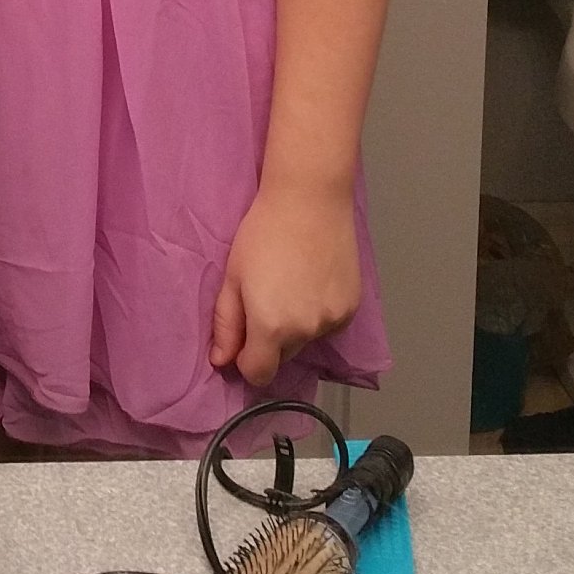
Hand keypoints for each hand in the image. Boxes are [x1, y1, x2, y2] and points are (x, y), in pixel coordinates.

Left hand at [210, 180, 361, 389]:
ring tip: (292, 285)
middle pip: (282, 357)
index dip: (246, 360)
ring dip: (296, 327)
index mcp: (271, 327)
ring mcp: (332, 321)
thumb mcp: (233, 277)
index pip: (258, 373)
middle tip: (266, 298)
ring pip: (306, 341)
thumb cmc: (262, 233)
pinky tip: (313, 282)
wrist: (310, 200)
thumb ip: (226, 324)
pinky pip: (327, 325)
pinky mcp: (351, 309)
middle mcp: (305, 332)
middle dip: (270, 340)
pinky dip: (318, 314)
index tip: (243, 339)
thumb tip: (221, 361)